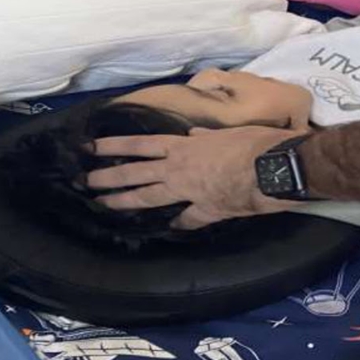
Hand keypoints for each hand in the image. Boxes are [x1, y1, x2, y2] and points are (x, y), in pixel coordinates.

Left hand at [86, 124, 305, 228]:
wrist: (271, 169)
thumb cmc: (253, 142)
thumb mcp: (228, 132)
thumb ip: (207, 136)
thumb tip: (195, 134)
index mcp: (185, 146)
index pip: (142, 145)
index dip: (116, 146)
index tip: (92, 147)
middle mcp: (180, 169)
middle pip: (137, 173)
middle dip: (110, 177)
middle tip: (87, 181)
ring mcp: (189, 193)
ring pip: (150, 197)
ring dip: (125, 200)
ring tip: (104, 203)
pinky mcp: (205, 211)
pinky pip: (187, 219)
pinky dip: (179, 222)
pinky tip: (170, 227)